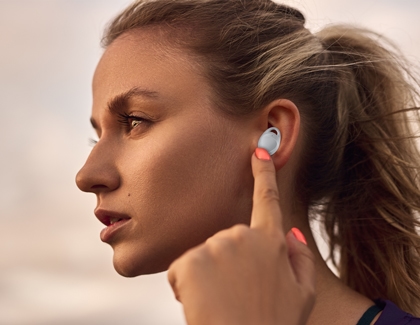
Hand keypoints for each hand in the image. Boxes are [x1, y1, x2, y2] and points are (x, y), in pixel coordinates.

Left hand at [167, 148, 315, 324]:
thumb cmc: (271, 323)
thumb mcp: (301, 296)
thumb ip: (301, 260)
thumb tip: (291, 233)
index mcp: (272, 242)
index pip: (267, 199)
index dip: (264, 173)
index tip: (259, 150)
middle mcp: (243, 236)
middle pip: (226, 240)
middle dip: (226, 263)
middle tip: (235, 294)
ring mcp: (216, 246)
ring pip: (203, 255)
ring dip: (207, 277)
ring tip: (220, 301)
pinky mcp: (190, 259)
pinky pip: (183, 268)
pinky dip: (187, 286)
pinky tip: (202, 302)